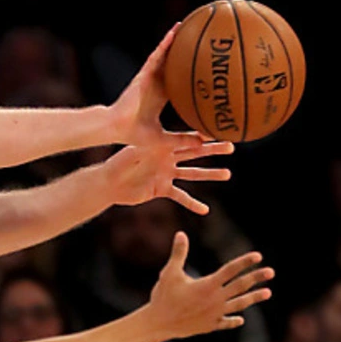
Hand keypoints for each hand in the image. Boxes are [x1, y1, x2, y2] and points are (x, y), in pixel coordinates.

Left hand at [99, 140, 233, 214]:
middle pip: (195, 154)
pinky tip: (205, 210)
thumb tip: (164, 141)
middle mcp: (167, 159)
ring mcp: (166, 174)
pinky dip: (192, 204)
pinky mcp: (162, 189)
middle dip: (213, 151)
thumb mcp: (137, 152)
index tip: (219, 131)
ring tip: (227, 174)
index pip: (185, 139)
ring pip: (192, 174)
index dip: (202, 136)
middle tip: (232, 147)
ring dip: (209, 175)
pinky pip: (180, 197)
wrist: (108, 182)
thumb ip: (152, 148)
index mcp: (162, 146)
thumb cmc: (118, 163)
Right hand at [109, 24, 205, 150]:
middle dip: (182, 53)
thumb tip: (204, 141)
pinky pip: (157, 55)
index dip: (187, 76)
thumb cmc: (133, 134)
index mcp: (159, 98)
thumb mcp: (163, 139)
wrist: (115, 128)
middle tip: (200, 42)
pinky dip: (166, 43)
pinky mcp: (144, 74)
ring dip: (175, 41)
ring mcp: (149, 78)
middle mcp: (155, 85)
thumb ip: (183, 140)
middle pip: (172, 65)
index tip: (201, 70)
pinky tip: (176, 31)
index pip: (176, 83)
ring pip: (165, 56)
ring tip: (188, 25)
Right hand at [147, 232, 272, 338]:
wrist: (159, 324)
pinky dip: (233, 320)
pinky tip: (240, 319)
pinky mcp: (209, 325)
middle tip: (271, 272)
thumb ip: (178, 253)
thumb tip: (181, 234)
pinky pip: (225, 322)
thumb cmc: (163, 296)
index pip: (230, 270)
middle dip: (256, 278)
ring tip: (267, 293)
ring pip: (239, 304)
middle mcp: (215, 299)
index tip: (258, 256)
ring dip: (253, 298)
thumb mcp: (169, 272)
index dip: (245, 262)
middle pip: (240, 286)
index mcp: (207, 285)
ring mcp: (214, 314)